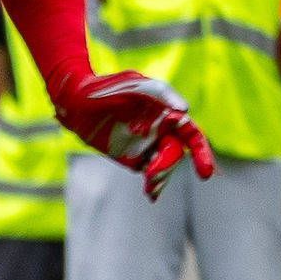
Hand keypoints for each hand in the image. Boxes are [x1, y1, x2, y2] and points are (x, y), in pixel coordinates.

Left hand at [53, 67, 216, 196]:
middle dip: (167, 166)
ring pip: (164, 167)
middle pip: (176, 155)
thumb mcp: (136, 86)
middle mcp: (161, 131)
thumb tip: (185, 111)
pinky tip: (152, 194)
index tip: (205, 173)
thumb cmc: (108, 88)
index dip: (202, 154)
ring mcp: (147, 145)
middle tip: (151, 174)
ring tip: (150, 187)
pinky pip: (149, 174)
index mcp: (167, 114)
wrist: (75, 102)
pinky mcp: (133, 158)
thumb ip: (162, 95)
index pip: (192, 136)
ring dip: (161, 178)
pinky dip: (154, 186)